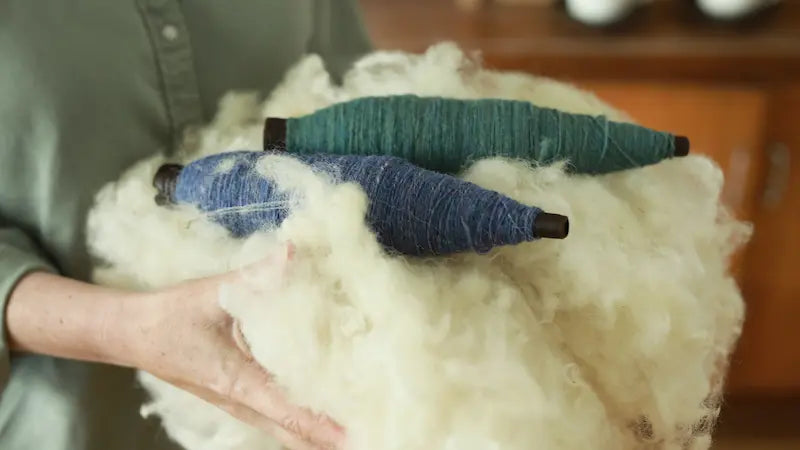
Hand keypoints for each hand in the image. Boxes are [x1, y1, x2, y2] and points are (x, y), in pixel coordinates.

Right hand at [5, 244, 342, 449]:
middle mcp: (238, 400)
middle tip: (369, 437)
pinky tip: (318, 421)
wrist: (130, 334)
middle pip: (290, 432)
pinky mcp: (233, 397)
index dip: (321, 424)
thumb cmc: (169, 315)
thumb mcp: (211, 292)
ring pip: (281, 430)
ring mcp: (234, 403)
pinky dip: (298, 424)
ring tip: (352, 434)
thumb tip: (293, 252)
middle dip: (326, 439)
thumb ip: (256, 274)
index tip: (351, 435)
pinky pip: (271, 419)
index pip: (288, 409)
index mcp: (236, 378)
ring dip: (314, 435)